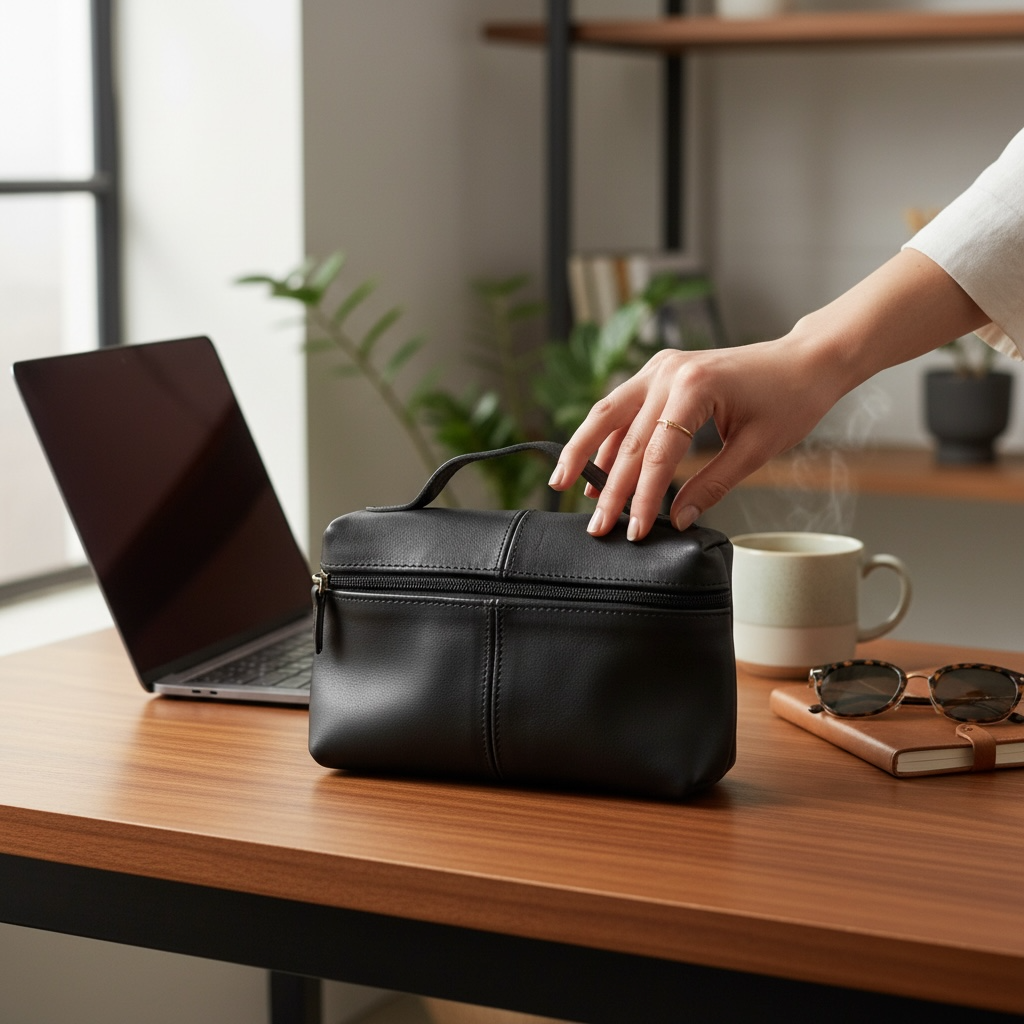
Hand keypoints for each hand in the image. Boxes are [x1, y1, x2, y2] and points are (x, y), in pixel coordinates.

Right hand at [547, 249, 987, 540]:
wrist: (806, 360)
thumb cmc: (790, 399)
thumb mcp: (756, 449)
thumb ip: (713, 484)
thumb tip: (679, 517)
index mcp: (695, 387)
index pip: (657, 454)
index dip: (644, 497)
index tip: (635, 530)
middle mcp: (669, 372)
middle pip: (626, 439)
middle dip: (610, 488)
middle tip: (596, 526)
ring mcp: (661, 368)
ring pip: (607, 413)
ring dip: (585, 450)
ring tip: (563, 484)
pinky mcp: (661, 372)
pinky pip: (623, 407)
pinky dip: (607, 437)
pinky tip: (597, 466)